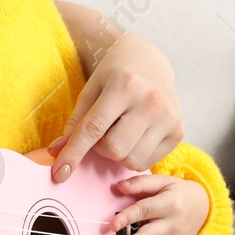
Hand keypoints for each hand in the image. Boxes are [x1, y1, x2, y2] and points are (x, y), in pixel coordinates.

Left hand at [49, 33, 183, 182]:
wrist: (150, 61)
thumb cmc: (114, 75)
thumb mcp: (90, 90)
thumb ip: (75, 122)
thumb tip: (55, 153)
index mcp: (124, 85)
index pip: (94, 128)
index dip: (74, 153)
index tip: (60, 173)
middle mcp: (151, 101)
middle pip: (114, 149)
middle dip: (100, 148)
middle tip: (102, 131)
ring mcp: (168, 117)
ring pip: (131, 160)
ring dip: (117, 153)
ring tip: (119, 131)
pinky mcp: (178, 131)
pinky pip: (147, 162)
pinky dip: (134, 156)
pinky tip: (135, 136)